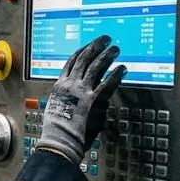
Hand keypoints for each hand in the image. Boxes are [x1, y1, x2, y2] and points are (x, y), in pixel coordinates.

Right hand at [37, 35, 126, 164]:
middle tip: (105, 40)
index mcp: (60, 85)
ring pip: (97, 66)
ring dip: (107, 56)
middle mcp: (71, 84)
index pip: (71, 62)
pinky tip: (122, 69)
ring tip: (115, 49)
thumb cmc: (57, 129)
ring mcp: (84, 91)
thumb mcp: (56, 108)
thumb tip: (79, 99)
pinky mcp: (96, 100)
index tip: (89, 45)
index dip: (82, 50)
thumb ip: (67, 99)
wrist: (60, 140)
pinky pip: (109, 83)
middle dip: (96, 46)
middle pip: (85, 59)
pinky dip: (116, 74)